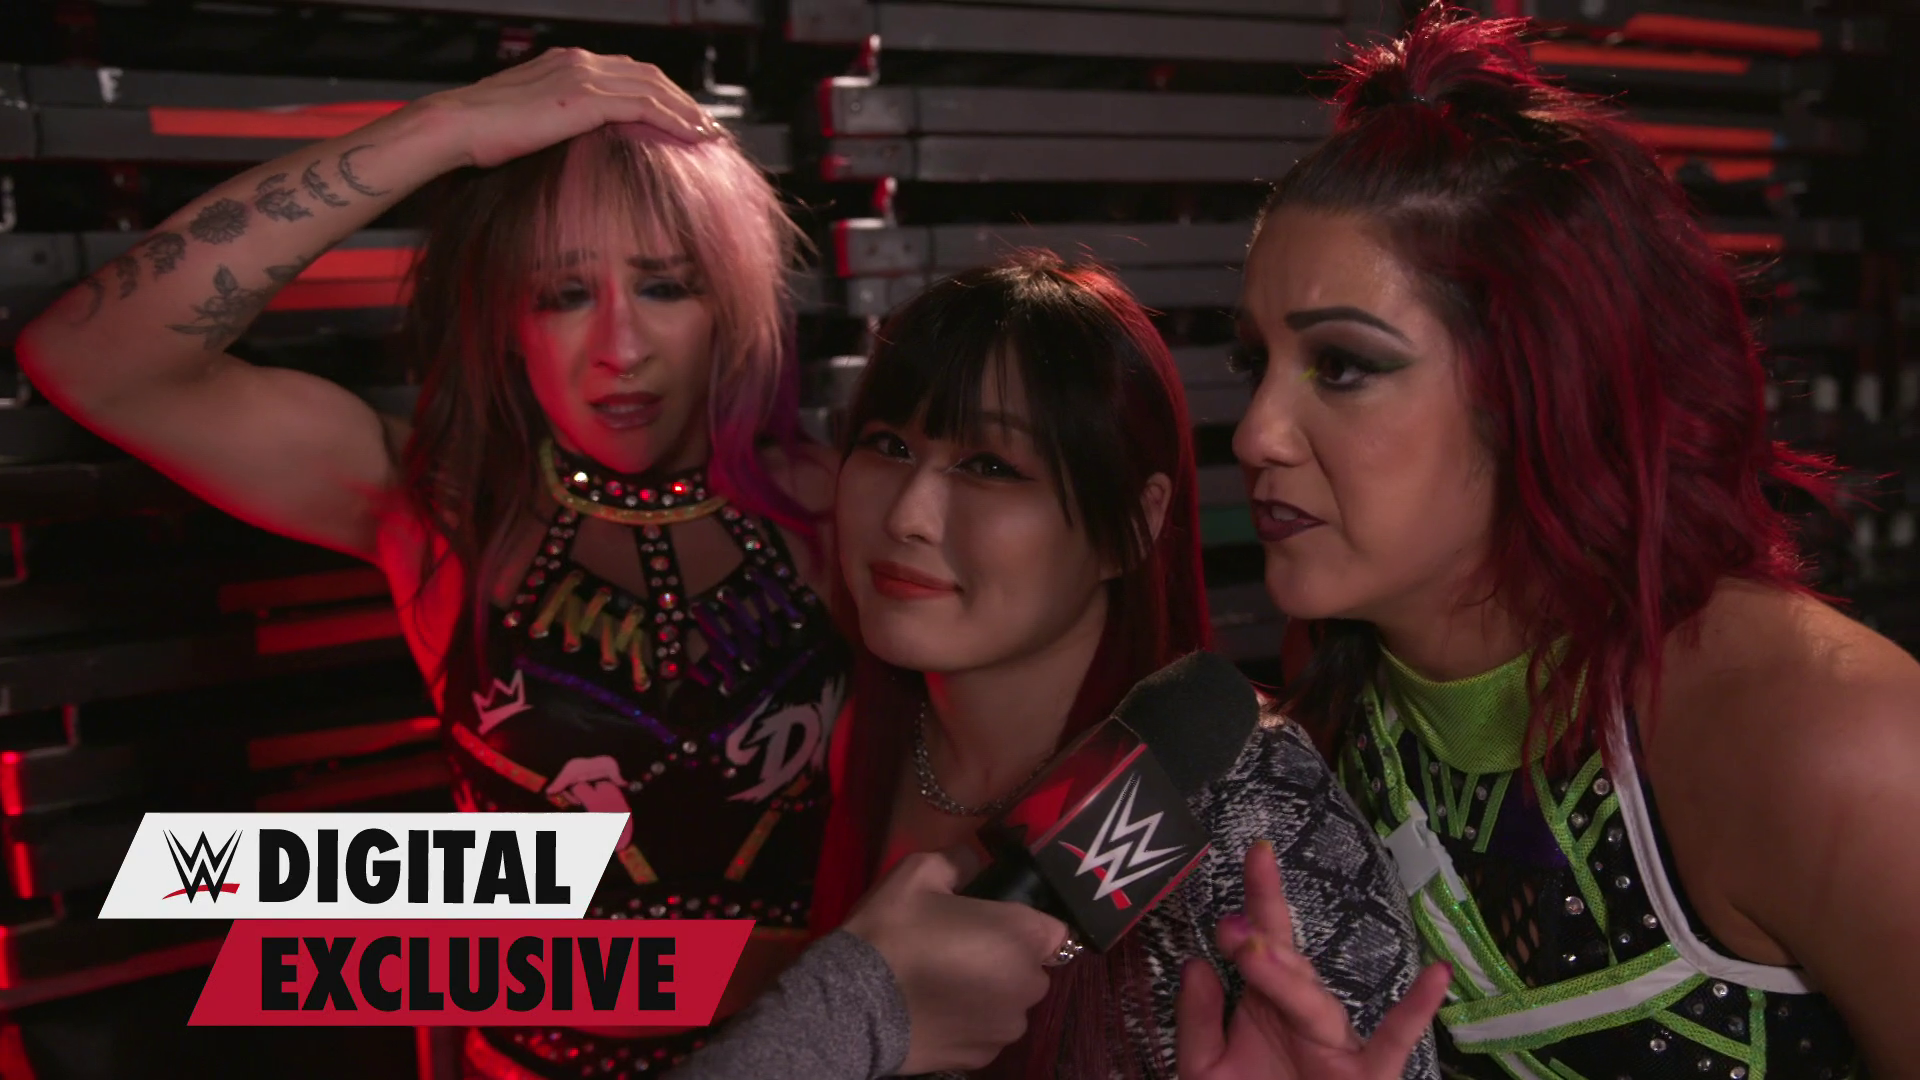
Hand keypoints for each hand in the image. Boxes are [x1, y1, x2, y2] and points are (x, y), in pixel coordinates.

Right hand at [421, 47, 718, 168]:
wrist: (458, 127)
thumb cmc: (484, 132)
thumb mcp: (531, 120)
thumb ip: (561, 118)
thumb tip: (579, 139)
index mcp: (566, 62)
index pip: (628, 72)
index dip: (662, 92)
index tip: (682, 115)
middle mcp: (579, 61)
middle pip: (649, 75)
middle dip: (682, 100)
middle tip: (706, 125)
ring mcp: (582, 76)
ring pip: (654, 87)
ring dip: (686, 110)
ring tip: (707, 133)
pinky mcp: (584, 98)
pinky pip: (644, 105)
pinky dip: (673, 119)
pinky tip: (691, 135)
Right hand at [842, 849, 1068, 1074]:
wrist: (853, 1004)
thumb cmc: (894, 931)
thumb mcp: (920, 871)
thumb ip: (959, 861)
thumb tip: (972, 862)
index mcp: (1021, 936)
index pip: (1055, 929)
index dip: (1026, 923)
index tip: (993, 921)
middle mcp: (1027, 986)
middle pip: (1033, 968)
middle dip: (1008, 959)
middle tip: (962, 948)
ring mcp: (1006, 1028)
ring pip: (1011, 1003)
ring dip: (991, 993)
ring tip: (945, 983)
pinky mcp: (983, 1058)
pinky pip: (988, 1032)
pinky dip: (971, 1022)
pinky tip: (936, 1009)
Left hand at [1175, 841, 1449, 1078]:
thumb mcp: (1206, 1068)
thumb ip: (1197, 1021)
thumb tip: (1196, 962)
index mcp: (1267, 1004)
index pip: (1263, 941)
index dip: (1260, 896)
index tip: (1256, 850)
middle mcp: (1304, 1014)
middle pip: (1288, 967)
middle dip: (1262, 945)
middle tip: (1233, 929)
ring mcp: (1338, 1044)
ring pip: (1315, 1006)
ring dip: (1288, 981)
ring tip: (1260, 954)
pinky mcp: (1366, 1076)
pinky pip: (1394, 1043)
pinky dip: (1415, 1012)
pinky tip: (1435, 977)